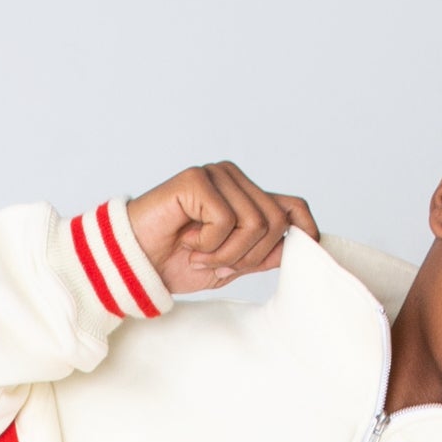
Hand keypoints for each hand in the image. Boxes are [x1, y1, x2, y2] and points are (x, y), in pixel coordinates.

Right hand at [118, 161, 317, 294]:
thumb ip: (263, 253)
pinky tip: (187, 241)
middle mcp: (233, 178)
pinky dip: (209, 244)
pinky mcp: (196, 179)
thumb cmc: (175, 263)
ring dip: (227, 253)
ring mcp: (215, 175)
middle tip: (217, 263)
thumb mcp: (230, 264)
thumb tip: (302, 244)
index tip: (308, 251)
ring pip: (255, 223)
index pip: (293, 206)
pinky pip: (226, 221)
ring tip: (198, 255)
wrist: (133, 265)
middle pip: (277, 222)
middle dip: (250, 256)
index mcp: (244, 195)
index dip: (306, 229)